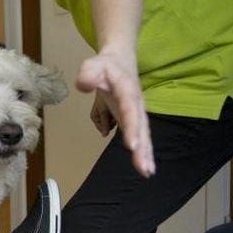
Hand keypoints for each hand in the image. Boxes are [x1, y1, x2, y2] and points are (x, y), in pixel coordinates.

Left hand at [77, 52, 155, 176]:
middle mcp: (136, 104)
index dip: (131, 128)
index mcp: (127, 90)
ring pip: (143, 135)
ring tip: (147, 172)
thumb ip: (88, 74)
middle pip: (141, 127)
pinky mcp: (133, 120)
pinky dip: (143, 152)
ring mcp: (136, 113)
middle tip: (144, 168)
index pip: (129, 110)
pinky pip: (139, 137)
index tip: (132, 146)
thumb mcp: (92, 65)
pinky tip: (144, 168)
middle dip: (142, 148)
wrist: (119, 60)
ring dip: (145, 154)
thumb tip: (84, 86)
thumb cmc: (104, 65)